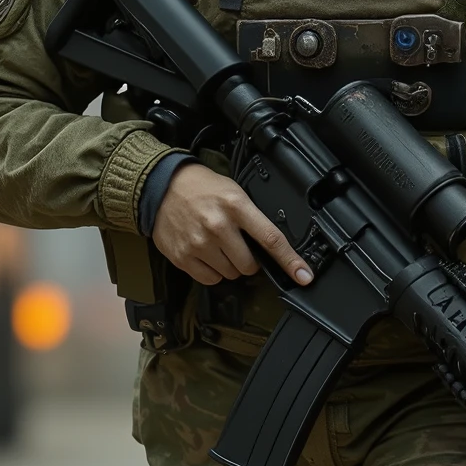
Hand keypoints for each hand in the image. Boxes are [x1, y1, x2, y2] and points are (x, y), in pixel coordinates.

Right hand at [151, 164, 313, 287]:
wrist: (161, 186)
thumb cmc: (202, 188)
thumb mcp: (234, 193)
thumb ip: (253, 218)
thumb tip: (273, 247)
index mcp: (236, 206)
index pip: (270, 239)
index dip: (290, 261)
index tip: (303, 276)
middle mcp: (218, 226)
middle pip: (250, 265)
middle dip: (250, 260)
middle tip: (238, 244)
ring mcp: (199, 243)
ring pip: (230, 274)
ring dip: (230, 266)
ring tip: (218, 245)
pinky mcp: (183, 257)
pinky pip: (210, 279)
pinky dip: (213, 271)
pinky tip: (206, 254)